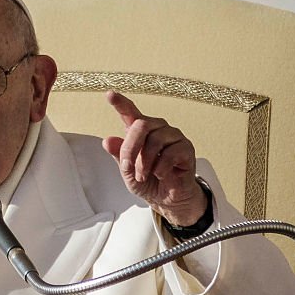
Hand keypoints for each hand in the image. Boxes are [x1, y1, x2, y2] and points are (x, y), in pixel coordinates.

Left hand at [101, 91, 205, 225]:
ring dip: (145, 162)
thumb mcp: (128, 173)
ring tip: (143, 176)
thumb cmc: (148, 182)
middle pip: (141, 124)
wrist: (166, 199)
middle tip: (128, 167)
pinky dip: (160, 168)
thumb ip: (120, 156)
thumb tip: (108, 141)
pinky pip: (171, 153)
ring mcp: (173, 136)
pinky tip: (160, 175)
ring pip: (155, 139)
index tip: (110, 95)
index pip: (130, 113)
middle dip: (131, 148)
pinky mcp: (186, 148)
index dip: (120, 103)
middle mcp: (158, 129)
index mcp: (141, 132)